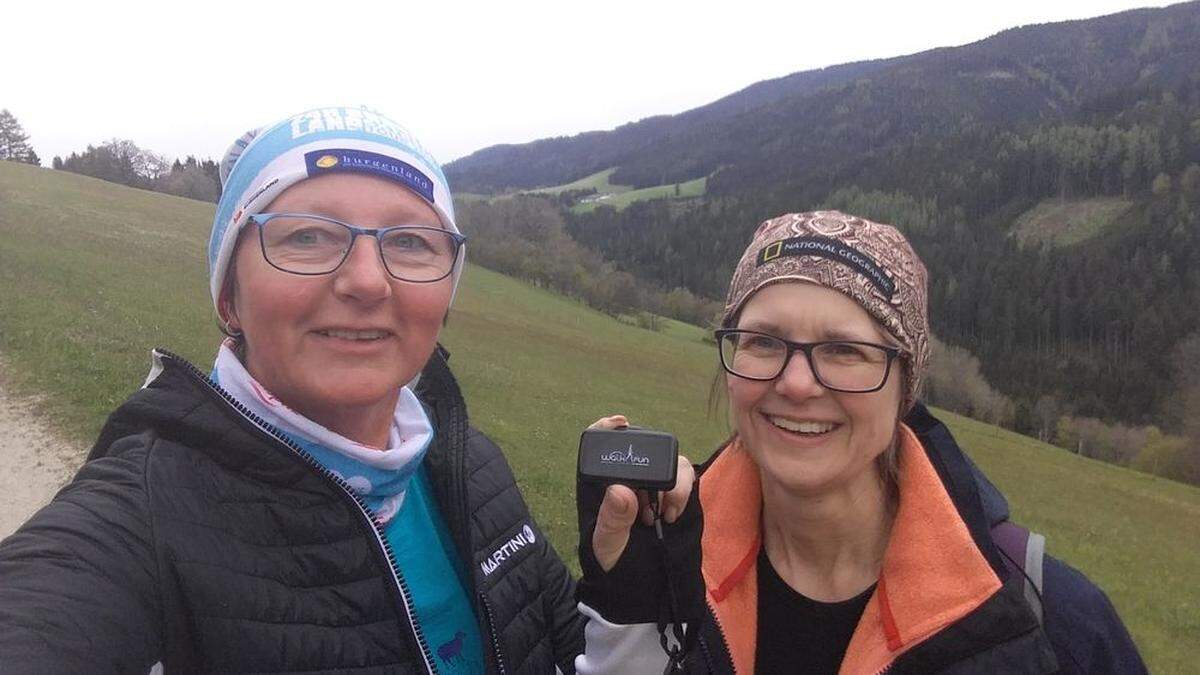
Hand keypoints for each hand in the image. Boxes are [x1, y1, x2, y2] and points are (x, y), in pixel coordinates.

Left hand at [587, 414, 695, 571]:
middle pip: (643, 450)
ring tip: (662, 513)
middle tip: (649, 497)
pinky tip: (671, 513)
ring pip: (669, 462)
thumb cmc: (613, 564)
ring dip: (669, 481)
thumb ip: (613, 519)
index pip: (601, 447)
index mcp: (602, 485)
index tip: (621, 423)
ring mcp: (655, 488)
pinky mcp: (677, 497)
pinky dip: (682, 489)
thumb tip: (620, 490)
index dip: (608, 428)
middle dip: (650, 463)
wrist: (640, 590)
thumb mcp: (606, 544)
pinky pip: (686, 477)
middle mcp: (630, 481)